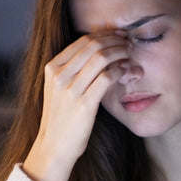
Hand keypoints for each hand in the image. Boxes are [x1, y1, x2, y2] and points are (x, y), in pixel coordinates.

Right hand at [22, 33, 130, 180]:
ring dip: (119, 53)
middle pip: (92, 46)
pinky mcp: (84, 104)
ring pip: (101, 58)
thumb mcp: (59, 88)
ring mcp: (70, 90)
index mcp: (52, 68)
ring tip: (129, 54)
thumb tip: (98, 51)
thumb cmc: (61, 117)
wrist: (54, 146)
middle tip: (127, 42)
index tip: (117, 35)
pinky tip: (125, 71)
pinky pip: (107, 78)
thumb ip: (72, 69)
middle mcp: (59, 75)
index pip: (82, 41)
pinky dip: (119, 70)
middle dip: (114, 40)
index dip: (103, 35)